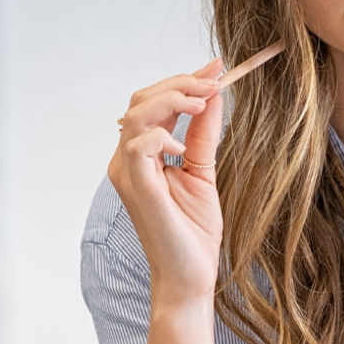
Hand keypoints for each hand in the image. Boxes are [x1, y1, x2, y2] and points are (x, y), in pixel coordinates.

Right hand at [107, 59, 225, 304]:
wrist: (191, 276)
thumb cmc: (194, 232)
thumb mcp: (203, 171)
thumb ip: (204, 134)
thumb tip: (213, 94)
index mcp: (140, 155)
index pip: (152, 104)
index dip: (182, 81)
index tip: (217, 67)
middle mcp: (127, 161)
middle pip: (141, 101)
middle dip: (180, 84)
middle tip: (215, 81)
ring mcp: (128, 174)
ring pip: (136, 115)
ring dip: (173, 100)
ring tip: (203, 102)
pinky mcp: (137, 189)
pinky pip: (138, 146)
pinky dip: (162, 136)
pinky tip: (183, 147)